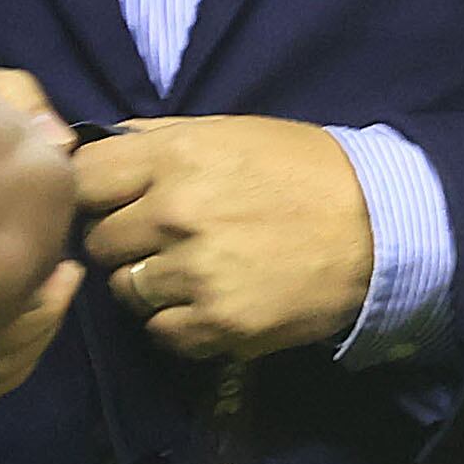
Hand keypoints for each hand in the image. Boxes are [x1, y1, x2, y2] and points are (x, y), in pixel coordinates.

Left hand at [75, 116, 377, 359]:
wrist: (380, 228)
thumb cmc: (306, 171)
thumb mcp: (236, 132)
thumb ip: (164, 136)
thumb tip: (101, 142)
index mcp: (177, 158)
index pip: (83, 181)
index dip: (96, 193)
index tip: (117, 201)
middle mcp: (175, 214)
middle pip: (101, 241)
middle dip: (126, 240)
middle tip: (164, 239)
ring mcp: (194, 274)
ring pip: (126, 290)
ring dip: (150, 284)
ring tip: (191, 272)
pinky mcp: (218, 323)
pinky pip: (160, 332)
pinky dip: (178, 322)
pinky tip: (210, 301)